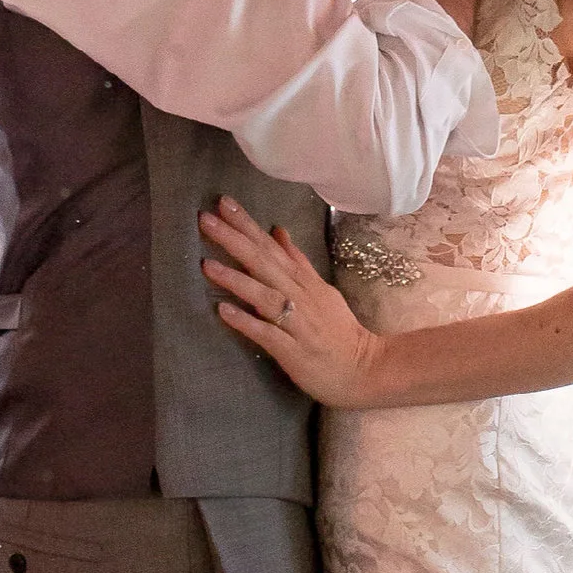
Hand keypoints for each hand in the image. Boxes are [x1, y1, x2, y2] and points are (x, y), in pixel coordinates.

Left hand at [199, 200, 384, 407]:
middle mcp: (300, 297)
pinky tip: (223, 311)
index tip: (223, 203)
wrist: (365, 369)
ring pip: (264, 296)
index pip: (272, 247)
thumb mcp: (320, 289)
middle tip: (207, 219)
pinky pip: (267, 334)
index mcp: (304, 281)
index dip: (247, 225)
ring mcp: (297, 323)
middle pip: (265, 264)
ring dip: (235, 279)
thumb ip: (297, 262)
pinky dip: (246, 322)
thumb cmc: (338, 331)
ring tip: (206, 265)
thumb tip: (277, 230)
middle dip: (235, 240)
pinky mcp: (293, 351)